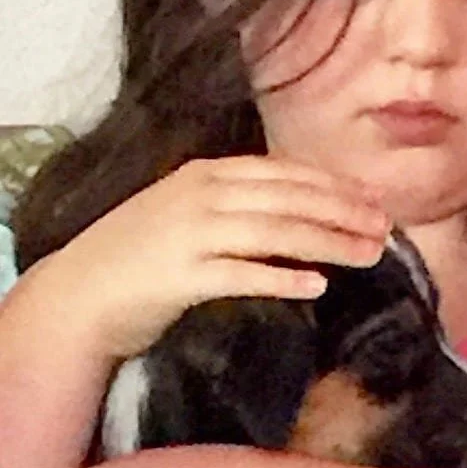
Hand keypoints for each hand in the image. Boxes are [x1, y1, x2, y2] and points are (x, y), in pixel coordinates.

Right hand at [37, 155, 390, 360]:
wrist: (79, 294)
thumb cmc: (140, 256)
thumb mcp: (188, 213)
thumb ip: (237, 206)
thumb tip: (300, 213)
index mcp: (206, 175)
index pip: (284, 173)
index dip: (334, 185)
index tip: (375, 199)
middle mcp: (202, 196)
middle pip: (288, 199)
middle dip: (344, 212)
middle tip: (386, 229)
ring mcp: (190, 235)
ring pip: (274, 232)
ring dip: (328, 242)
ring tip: (369, 255)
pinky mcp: (180, 277)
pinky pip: (241, 275)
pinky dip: (281, 278)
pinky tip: (316, 286)